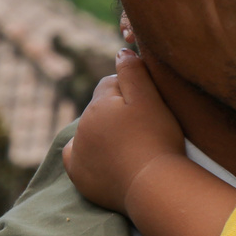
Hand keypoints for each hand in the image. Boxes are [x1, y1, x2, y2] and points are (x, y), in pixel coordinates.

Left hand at [62, 50, 183, 213]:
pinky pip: (80, 159)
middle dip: (116, 113)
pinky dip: (91, 156)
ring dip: (106, 134)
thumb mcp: (150, 97)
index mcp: (97, 105)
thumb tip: (120, 51)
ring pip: (91, 133)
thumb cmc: (157, 137)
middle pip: (99, 110)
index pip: (109, 85)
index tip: (149, 105)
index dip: (131, 91)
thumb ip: (133, 71)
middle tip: (145, 127)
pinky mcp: (80, 178)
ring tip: (134, 146)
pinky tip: (109, 160)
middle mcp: (81, 128)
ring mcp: (78, 154)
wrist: (153, 185)